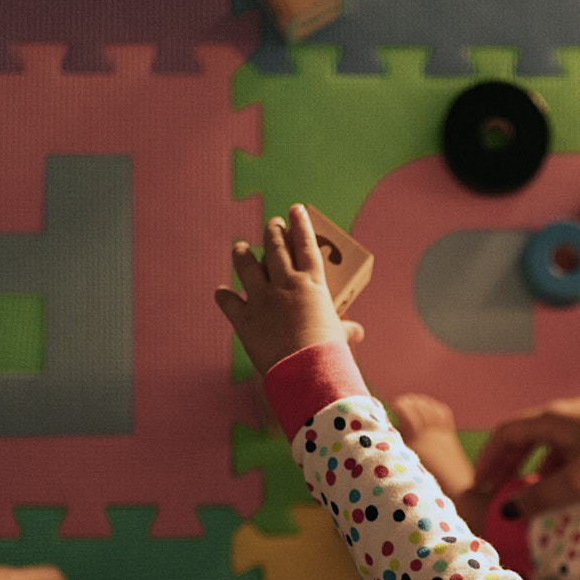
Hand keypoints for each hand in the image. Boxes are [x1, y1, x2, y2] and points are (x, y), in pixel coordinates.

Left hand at [213, 206, 364, 376]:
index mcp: (312, 284)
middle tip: (272, 224)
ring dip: (242, 254)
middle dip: (273, 231)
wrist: (305, 371)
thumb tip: (357, 331)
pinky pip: (228, 302)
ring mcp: (262, 299)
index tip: (295, 209)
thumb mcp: (339, 336)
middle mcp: (285, 284)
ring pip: (247, 266)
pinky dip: (224, 296)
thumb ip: (345, 329)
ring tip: (240, 247)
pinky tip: (222, 292)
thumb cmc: (328, 353)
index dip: (300, 224)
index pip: (306, 245)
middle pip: (276, 248)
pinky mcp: (245, 318)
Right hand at [471, 396, 579, 517]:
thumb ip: (542, 495)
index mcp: (554, 418)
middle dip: (506, 464)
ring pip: (548, 443)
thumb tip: (508, 510)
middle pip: (524, 436)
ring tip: (526, 495)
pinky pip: (569, 449)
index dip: (488, 459)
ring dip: (532, 467)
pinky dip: (556, 468)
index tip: (478, 485)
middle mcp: (567, 414)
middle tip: (495, 491)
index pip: (506, 433)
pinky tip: (565, 490)